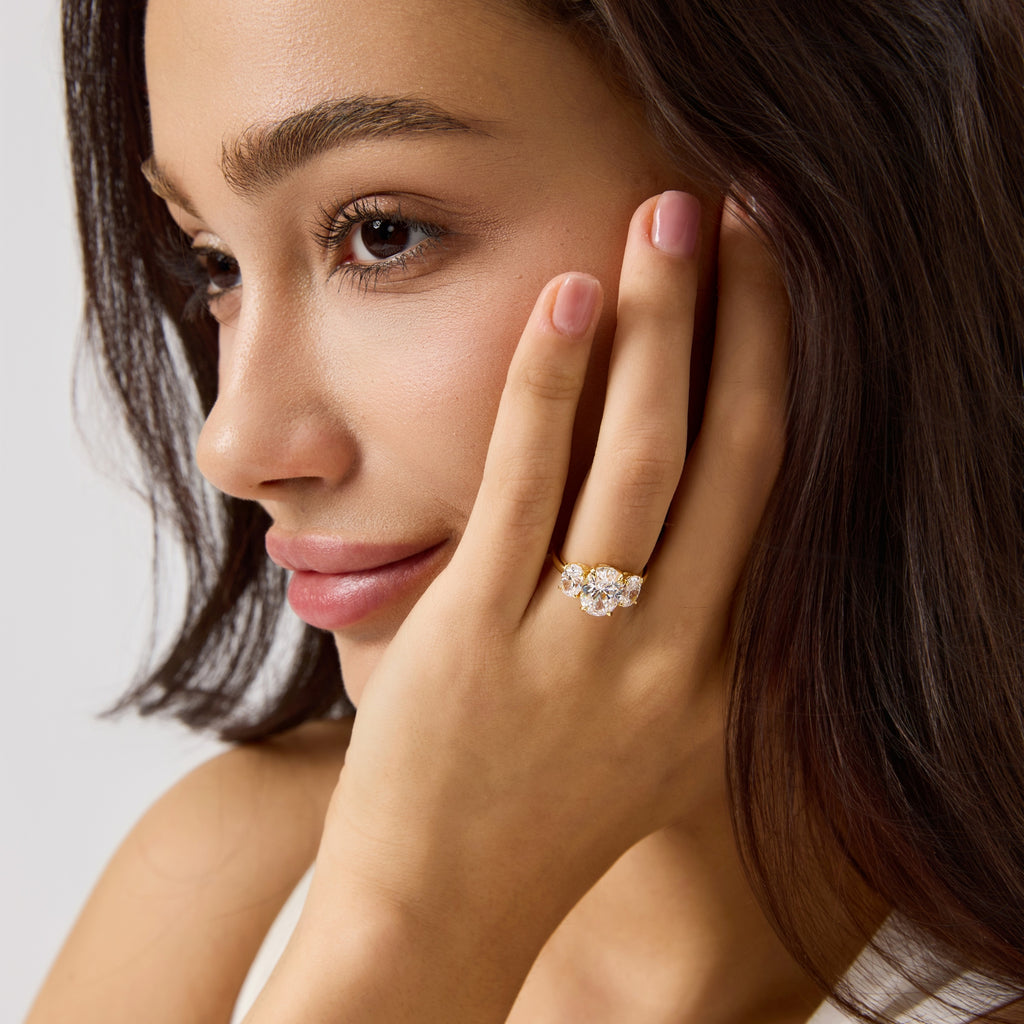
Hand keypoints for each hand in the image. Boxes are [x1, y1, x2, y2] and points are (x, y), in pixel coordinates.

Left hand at [297, 191, 788, 1012]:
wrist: (440, 912)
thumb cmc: (536, 813)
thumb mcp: (641, 730)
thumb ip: (675, 630)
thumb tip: (672, 512)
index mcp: (720, 678)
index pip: (772, 500)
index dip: (782, 378)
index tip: (780, 290)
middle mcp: (672, 657)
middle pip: (733, 455)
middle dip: (747, 320)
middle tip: (745, 212)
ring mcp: (577, 647)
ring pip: (642, 456)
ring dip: (661, 324)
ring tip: (665, 218)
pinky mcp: (481, 633)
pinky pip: (525, 485)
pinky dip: (550, 385)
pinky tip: (568, 302)